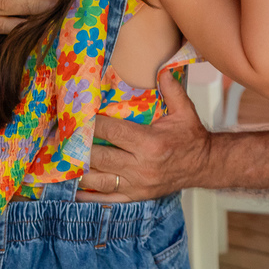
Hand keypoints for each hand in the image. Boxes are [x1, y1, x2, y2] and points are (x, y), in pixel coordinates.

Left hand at [77, 71, 213, 201]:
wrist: (205, 165)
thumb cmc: (191, 138)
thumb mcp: (185, 111)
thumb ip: (171, 90)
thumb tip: (162, 69)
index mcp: (151, 144)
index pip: (113, 132)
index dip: (93, 124)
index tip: (78, 117)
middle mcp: (141, 166)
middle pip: (99, 157)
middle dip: (79, 147)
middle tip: (63, 138)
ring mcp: (137, 185)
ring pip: (97, 180)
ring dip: (79, 170)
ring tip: (64, 160)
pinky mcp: (136, 197)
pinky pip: (106, 199)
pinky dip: (88, 196)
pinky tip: (74, 187)